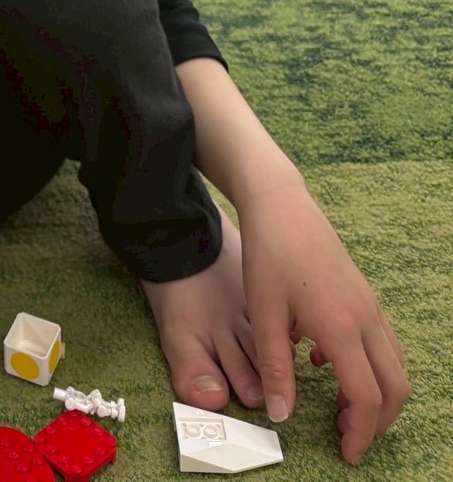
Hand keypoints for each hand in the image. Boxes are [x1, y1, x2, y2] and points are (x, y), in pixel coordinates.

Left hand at [240, 183, 409, 463]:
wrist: (281, 204)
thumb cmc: (269, 254)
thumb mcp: (264, 313)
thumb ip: (275, 367)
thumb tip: (283, 415)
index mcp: (341, 327)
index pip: (366, 397)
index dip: (361, 432)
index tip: (347, 453)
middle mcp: (365, 318)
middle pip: (394, 387)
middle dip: (377, 420)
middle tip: (345, 435)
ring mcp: (369, 304)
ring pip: (394, 365)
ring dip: (376, 393)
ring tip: (337, 405)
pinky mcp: (363, 295)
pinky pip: (382, 342)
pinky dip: (368, 365)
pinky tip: (324, 360)